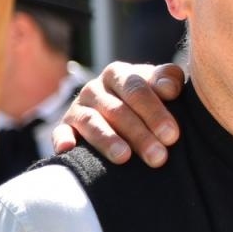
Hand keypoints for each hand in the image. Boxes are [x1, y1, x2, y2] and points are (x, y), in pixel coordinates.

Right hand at [52, 62, 184, 165]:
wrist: (125, 109)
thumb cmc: (151, 98)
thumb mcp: (162, 84)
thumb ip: (168, 80)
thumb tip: (169, 89)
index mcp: (119, 74)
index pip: (136, 89)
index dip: (154, 112)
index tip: (172, 135)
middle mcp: (95, 88)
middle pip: (117, 110)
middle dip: (139, 134)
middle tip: (158, 156)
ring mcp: (77, 107)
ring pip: (91, 122)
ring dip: (107, 140)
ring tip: (124, 158)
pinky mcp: (65, 126)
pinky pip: (61, 132)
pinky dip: (63, 139)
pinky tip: (69, 149)